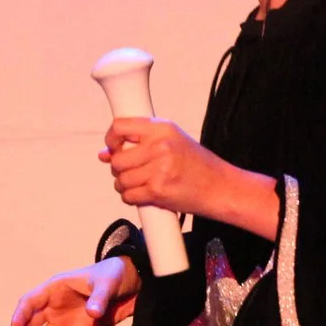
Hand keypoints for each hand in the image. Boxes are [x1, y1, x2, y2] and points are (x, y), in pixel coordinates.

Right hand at [0, 257, 139, 325]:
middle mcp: (56, 306)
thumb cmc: (113, 275)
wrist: (131, 284)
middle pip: (31, 322)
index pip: (31, 302)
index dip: (22, 315)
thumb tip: (92, 313)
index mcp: (56, 288)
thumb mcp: (107, 283)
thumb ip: (99, 297)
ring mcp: (66, 322)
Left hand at [102, 117, 278, 237]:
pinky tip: (143, 194)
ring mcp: (159, 169)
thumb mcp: (172, 142)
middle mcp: (160, 146)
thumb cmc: (198, 165)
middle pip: (117, 159)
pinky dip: (131, 198)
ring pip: (120, 180)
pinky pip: (129, 195)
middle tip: (132, 172)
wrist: (221, 187)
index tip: (113, 148)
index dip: (111, 139)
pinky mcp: (158, 190)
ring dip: (125, 185)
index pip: (120, 127)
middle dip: (119, 169)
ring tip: (140, 184)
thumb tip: (104, 154)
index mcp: (162, 129)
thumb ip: (140, 143)